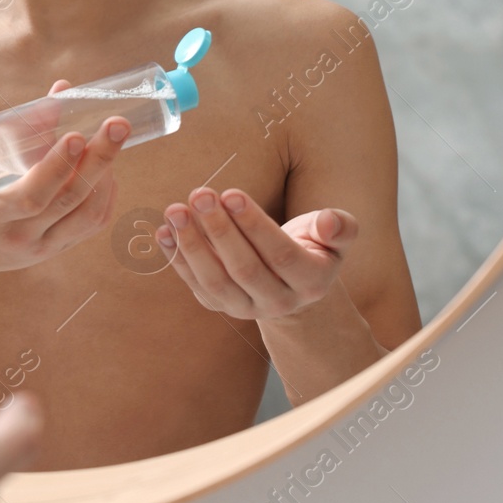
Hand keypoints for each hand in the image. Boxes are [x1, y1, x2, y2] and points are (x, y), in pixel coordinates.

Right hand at [0, 81, 128, 277]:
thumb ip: (24, 129)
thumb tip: (63, 89)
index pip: (30, 195)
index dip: (57, 166)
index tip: (77, 134)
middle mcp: (18, 236)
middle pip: (68, 200)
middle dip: (98, 159)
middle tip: (118, 124)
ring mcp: (41, 247)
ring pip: (87, 216)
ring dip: (105, 174)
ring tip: (112, 142)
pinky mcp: (58, 249)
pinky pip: (92, 224)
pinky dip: (106, 193)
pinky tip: (107, 170)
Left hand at [156, 187, 356, 319]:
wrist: (292, 284)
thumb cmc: (313, 247)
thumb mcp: (336, 237)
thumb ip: (340, 228)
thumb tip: (330, 222)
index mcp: (310, 282)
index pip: (280, 255)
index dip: (255, 225)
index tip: (232, 194)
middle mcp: (278, 302)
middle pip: (244, 268)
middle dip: (219, 230)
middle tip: (200, 194)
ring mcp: (245, 308)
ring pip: (215, 280)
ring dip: (191, 245)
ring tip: (176, 211)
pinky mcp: (218, 305)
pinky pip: (194, 284)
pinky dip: (176, 258)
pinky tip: (163, 232)